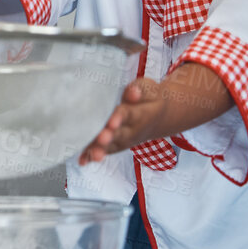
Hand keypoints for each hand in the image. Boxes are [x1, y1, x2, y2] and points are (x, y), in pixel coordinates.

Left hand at [78, 62, 231, 164]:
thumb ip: (139, 89)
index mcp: (140, 112)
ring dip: (100, 150)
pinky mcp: (117, 142)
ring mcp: (125, 137)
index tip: (113, 118)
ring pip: (112, 145)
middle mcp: (132, 128)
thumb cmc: (153, 97)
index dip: (121, 117)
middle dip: (108, 136)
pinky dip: (93, 155)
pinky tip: (81, 160)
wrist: (165, 114)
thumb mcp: (149, 87)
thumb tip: (132, 90)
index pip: (129, 114)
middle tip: (98, 138)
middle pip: (119, 133)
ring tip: (88, 155)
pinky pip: (106, 150)